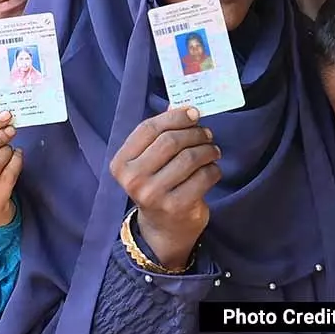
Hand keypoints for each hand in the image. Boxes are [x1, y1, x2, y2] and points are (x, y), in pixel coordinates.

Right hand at [109, 106, 220, 269]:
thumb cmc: (156, 186)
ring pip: (189, 158)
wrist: (163, 229)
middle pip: (170, 141)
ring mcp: (154, 194)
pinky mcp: (177, 206)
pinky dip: (213, 169)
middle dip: (194, 133)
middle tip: (207, 134)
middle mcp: (133, 179)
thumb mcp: (149, 161)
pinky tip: (212, 169)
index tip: (193, 113)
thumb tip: (180, 105)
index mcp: (121, 163)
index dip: (174, 117)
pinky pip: (203, 176)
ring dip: (207, 150)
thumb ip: (160, 134)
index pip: (148, 129)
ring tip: (212, 150)